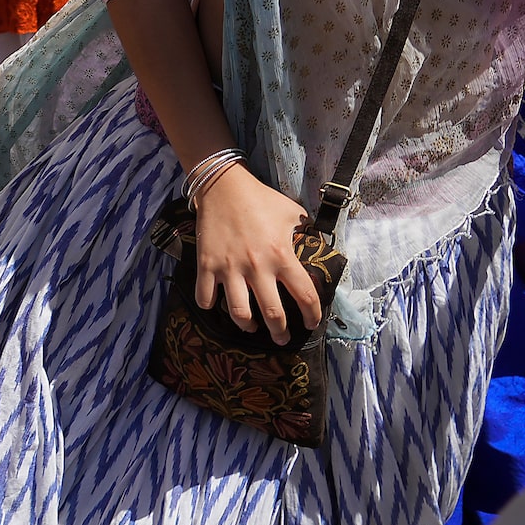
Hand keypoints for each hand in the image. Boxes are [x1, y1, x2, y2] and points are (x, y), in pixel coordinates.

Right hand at [191, 163, 319, 344]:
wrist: (223, 186)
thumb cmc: (260, 199)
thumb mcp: (292, 212)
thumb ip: (306, 231)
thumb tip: (319, 244)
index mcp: (282, 256)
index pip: (305, 296)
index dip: (312, 315)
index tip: (311, 322)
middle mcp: (257, 268)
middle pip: (273, 315)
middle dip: (281, 333)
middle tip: (282, 338)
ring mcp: (229, 269)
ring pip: (239, 314)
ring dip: (248, 326)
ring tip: (252, 328)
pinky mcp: (206, 266)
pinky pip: (206, 298)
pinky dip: (211, 307)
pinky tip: (218, 305)